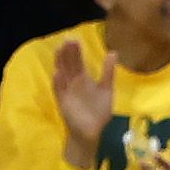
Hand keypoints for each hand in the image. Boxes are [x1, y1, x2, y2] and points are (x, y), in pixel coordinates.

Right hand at [45, 34, 118, 149]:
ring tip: (59, 50)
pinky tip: (57, 73)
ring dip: (60, 63)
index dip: (76, 51)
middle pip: (69, 65)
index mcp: (83, 79)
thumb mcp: (106, 89)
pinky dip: (58, 83)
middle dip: (68, 53)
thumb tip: (113, 52)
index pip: (77, 62)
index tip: (74, 39)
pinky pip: (59, 91)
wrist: (92, 131)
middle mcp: (73, 82)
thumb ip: (108, 72)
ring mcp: (67, 91)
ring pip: (62, 74)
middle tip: (67, 39)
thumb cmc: (98, 111)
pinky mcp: (63, 102)